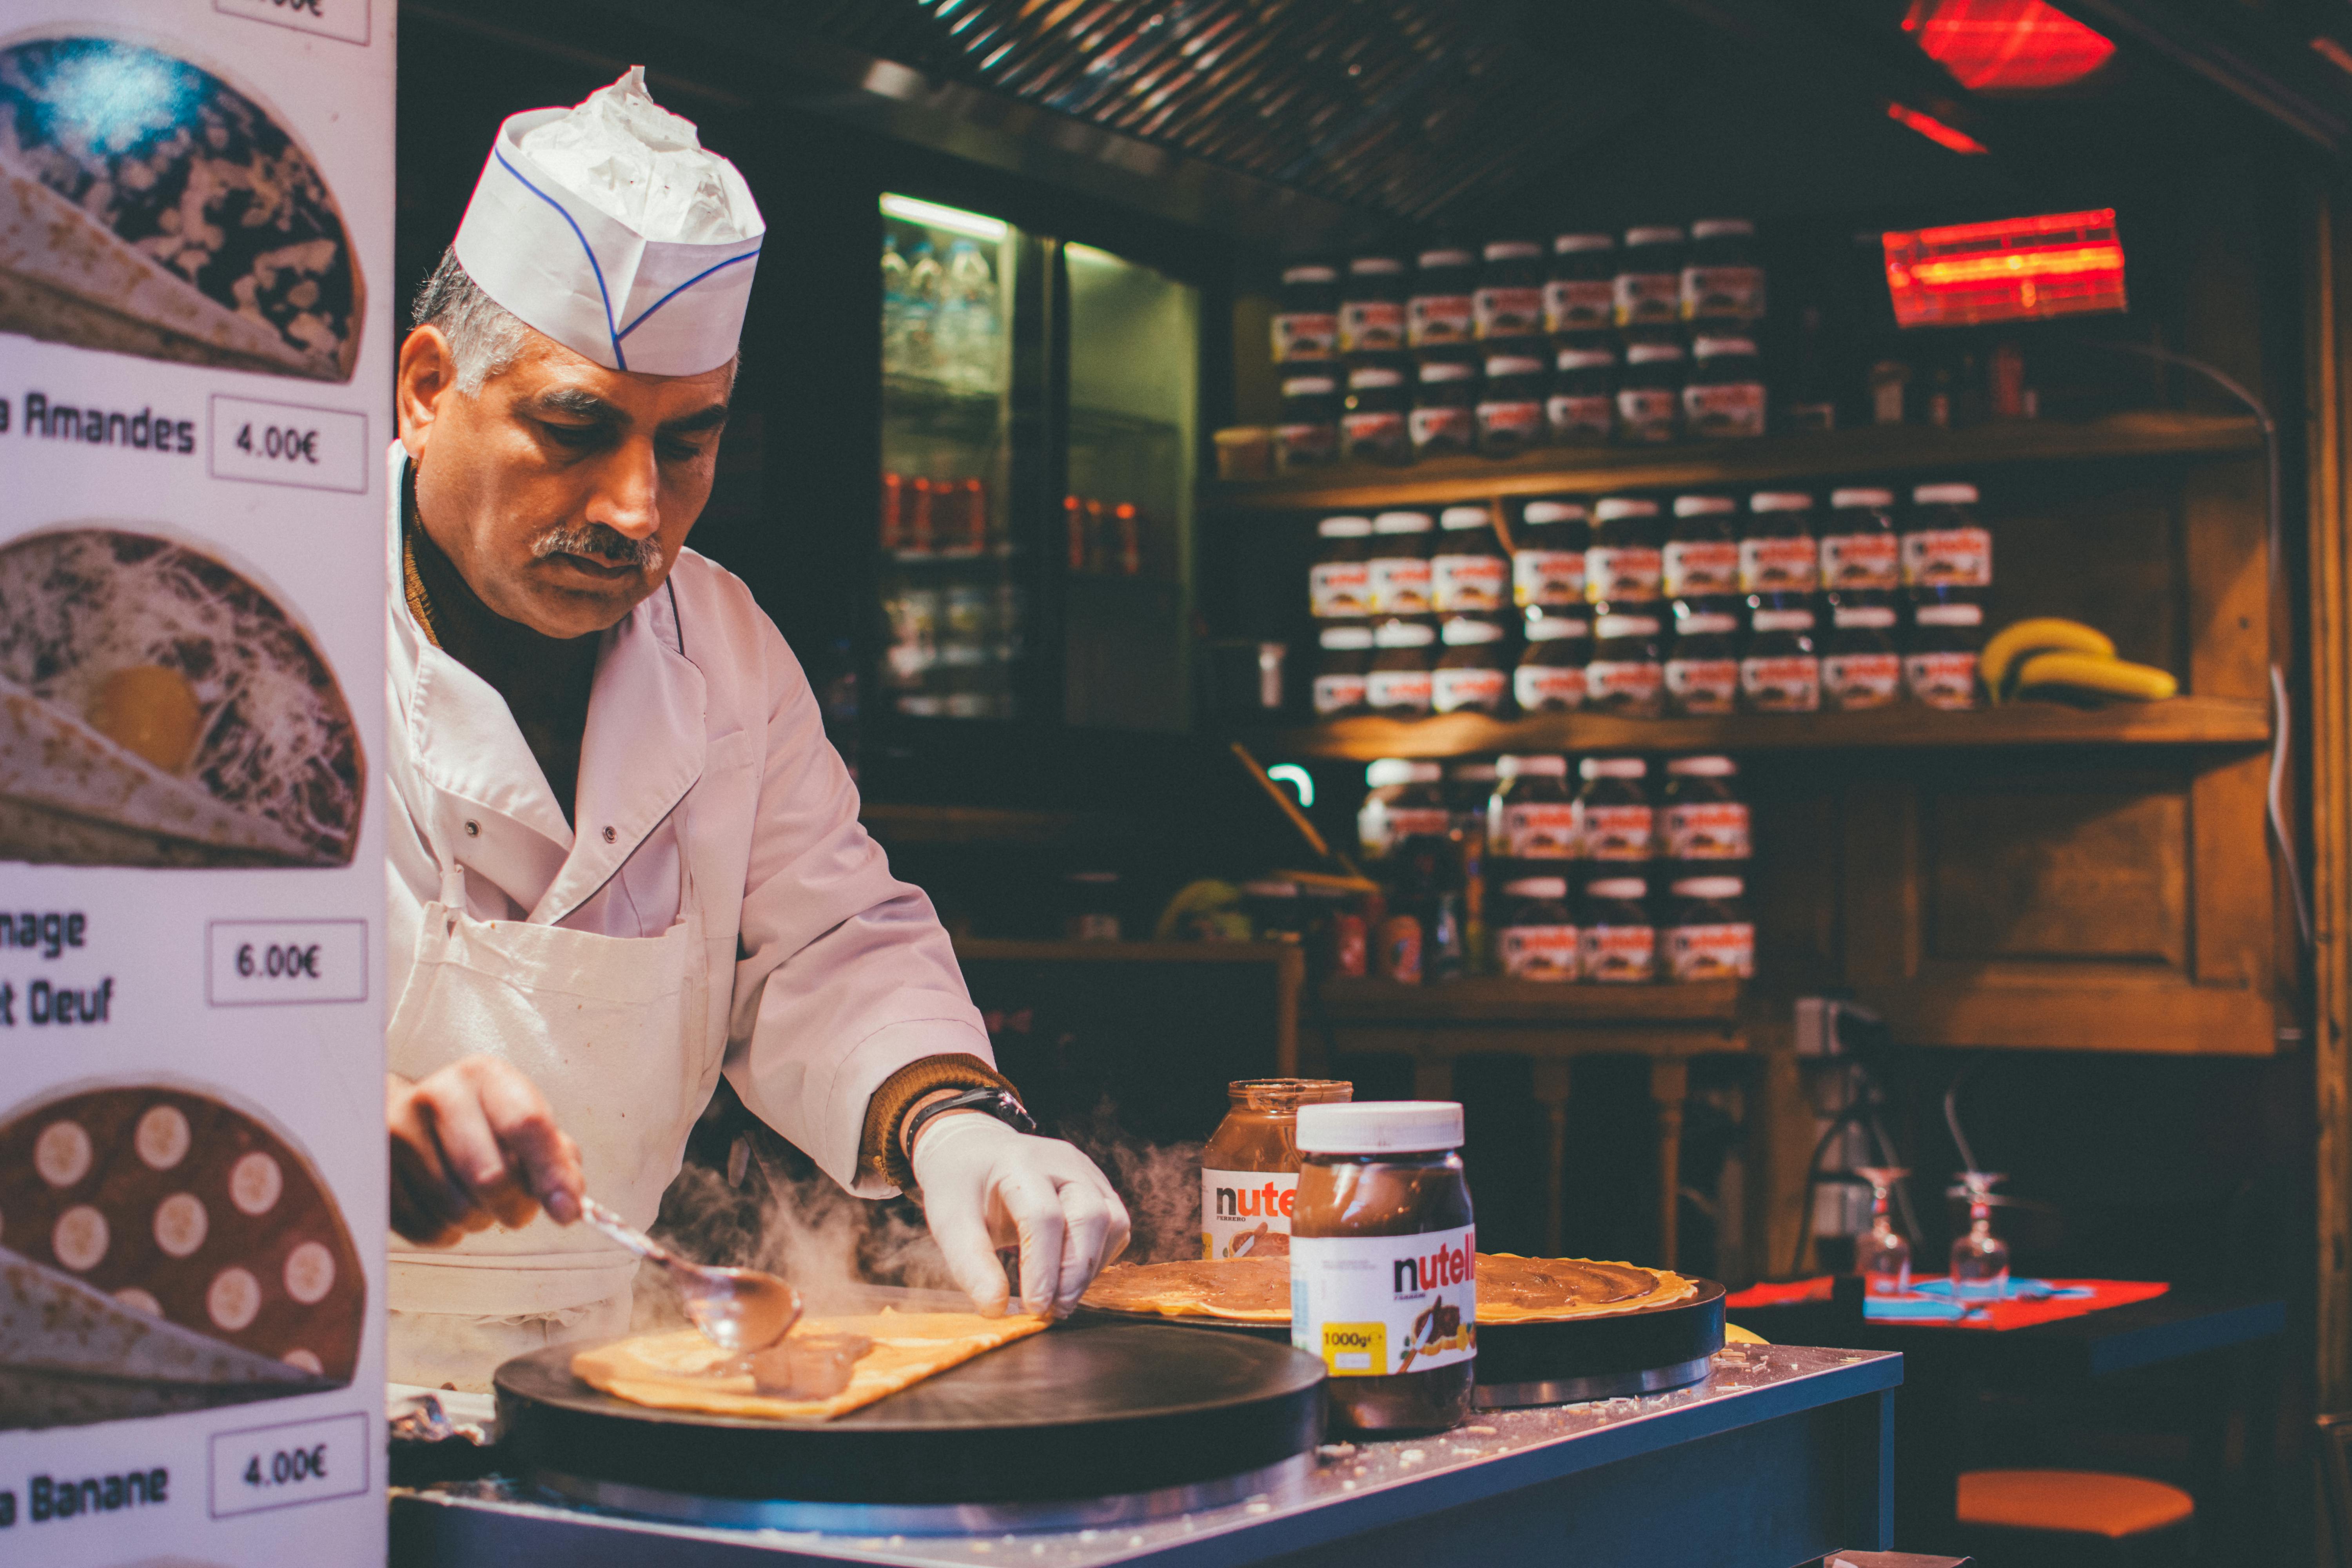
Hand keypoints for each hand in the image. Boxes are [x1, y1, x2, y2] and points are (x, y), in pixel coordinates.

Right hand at [387, 1057, 584, 1245]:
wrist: (404, 1116)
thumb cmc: (478, 1121)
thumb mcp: (522, 1119)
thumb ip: (556, 1155)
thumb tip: (569, 1199)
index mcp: (483, 1076)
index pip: (526, 1125)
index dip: (552, 1174)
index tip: (568, 1211)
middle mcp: (436, 1097)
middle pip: (491, 1177)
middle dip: (516, 1206)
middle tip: (517, 1206)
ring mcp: (396, 1135)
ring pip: (459, 1210)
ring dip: (480, 1219)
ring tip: (475, 1196)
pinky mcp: (375, 1176)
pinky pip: (427, 1230)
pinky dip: (449, 1232)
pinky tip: (445, 1206)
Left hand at [910, 1114, 1130, 1317]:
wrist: (975, 1153)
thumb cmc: (960, 1188)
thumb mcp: (949, 1221)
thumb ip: (970, 1264)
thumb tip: (996, 1310)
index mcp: (1019, 1161)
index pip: (1042, 1216)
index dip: (1042, 1268)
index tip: (1033, 1308)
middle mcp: (1062, 1161)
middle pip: (1090, 1215)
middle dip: (1075, 1272)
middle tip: (1053, 1311)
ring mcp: (1086, 1172)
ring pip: (1112, 1221)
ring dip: (1090, 1268)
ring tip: (1061, 1299)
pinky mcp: (1099, 1188)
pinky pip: (1115, 1226)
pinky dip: (1097, 1258)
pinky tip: (1069, 1277)